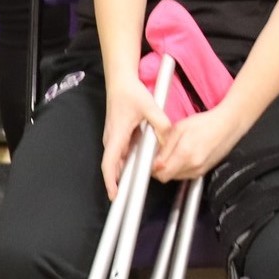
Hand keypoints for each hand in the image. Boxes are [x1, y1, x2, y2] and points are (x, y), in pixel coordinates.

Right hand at [101, 81, 171, 199]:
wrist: (121, 81)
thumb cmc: (132, 93)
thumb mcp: (150, 107)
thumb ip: (161, 123)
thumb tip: (169, 138)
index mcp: (116, 135)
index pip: (109, 163)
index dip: (111, 181)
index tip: (115, 195)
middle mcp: (111, 139)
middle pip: (113, 166)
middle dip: (120, 182)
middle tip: (131, 197)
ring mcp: (113, 138)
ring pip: (118, 160)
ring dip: (126, 172)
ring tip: (138, 185)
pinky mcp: (118, 136)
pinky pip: (122, 153)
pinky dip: (130, 161)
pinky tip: (142, 165)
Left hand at [152, 107, 245, 182]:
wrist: (228, 125)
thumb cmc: (206, 123)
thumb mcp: (179, 128)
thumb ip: (165, 147)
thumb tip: (155, 163)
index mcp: (185, 154)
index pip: (161, 174)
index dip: (153, 167)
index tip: (153, 159)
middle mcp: (193, 165)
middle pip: (168, 177)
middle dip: (162, 167)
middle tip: (164, 152)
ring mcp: (200, 170)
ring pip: (176, 177)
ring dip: (172, 167)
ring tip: (177, 151)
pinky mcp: (204, 171)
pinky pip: (187, 174)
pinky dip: (182, 167)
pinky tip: (186, 154)